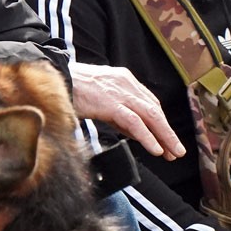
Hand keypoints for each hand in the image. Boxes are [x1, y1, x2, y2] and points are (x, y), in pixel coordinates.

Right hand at [68, 61, 185, 159]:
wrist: (53, 77)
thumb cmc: (71, 88)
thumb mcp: (99, 98)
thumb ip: (118, 113)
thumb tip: (135, 132)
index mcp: (124, 79)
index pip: (149, 103)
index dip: (160, 123)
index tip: (167, 139)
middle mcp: (126, 83)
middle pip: (154, 110)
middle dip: (167, 132)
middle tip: (177, 150)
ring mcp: (119, 92)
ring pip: (150, 116)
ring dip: (164, 136)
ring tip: (172, 153)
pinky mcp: (110, 103)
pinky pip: (134, 122)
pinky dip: (147, 136)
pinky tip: (155, 149)